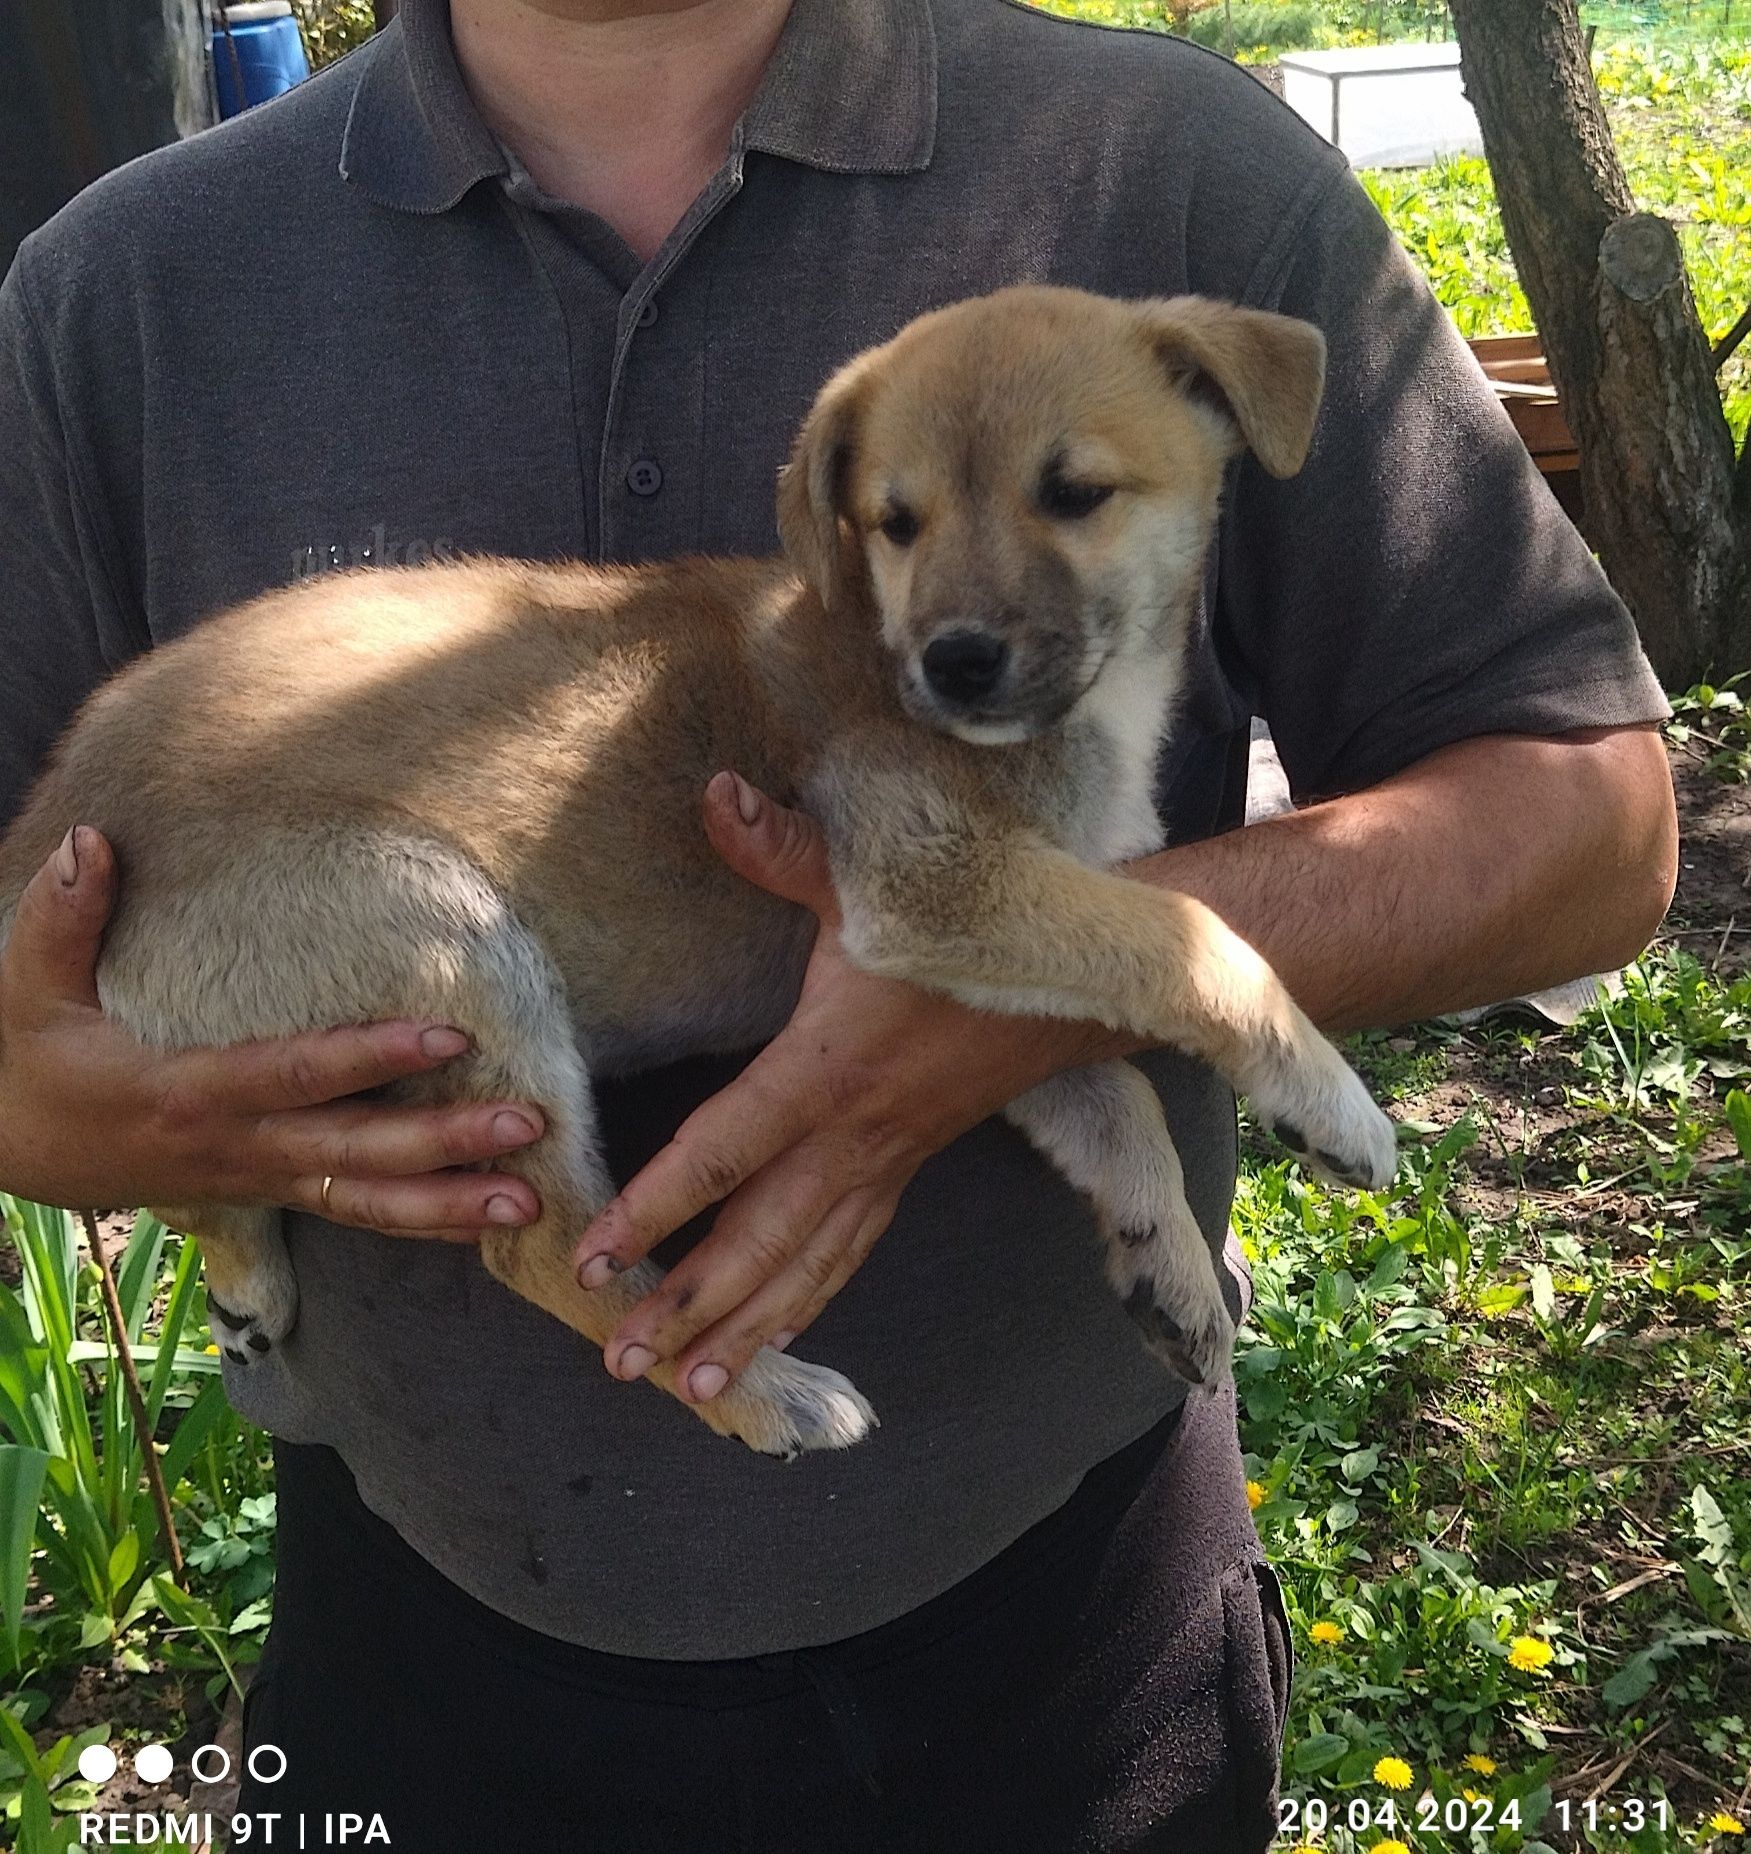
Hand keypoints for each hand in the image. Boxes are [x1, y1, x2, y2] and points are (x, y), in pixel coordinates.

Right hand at [0, 826, 545, 1238]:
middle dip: (442, 1142)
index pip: (294, 1073)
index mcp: (184, 1092)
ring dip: (449, 1204)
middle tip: (526, 1125)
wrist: (4, 1152)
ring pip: (361, 1202)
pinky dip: (419, 1222)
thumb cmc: (25, 1065)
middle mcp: (234, 1146)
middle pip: (351, 1152)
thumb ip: (60, 918)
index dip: (370, 1058)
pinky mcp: (267, 1191)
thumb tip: (89, 840)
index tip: (450, 1036)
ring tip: (530, 1198)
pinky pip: (351, 1214)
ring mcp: (254, 1178)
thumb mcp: (23, 992)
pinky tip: (486, 1223)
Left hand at [573, 773, 1120, 1403]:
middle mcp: (852, 1137)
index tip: (593, 1256)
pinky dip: (807, 1305)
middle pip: (759, 1241)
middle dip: (690, 1307)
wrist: (1080, 984)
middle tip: (622, 1361)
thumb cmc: (970, 933)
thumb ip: (783, 849)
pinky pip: (849, 1255)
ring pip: (807, 1268)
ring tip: (689, 1392)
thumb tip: (712, 794)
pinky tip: (774, 1344)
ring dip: (747, 1332)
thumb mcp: (877, 883)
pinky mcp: (906, 1172)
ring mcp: (884, 1166)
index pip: (722, 1153)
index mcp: (826, 1070)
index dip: (652, 1208)